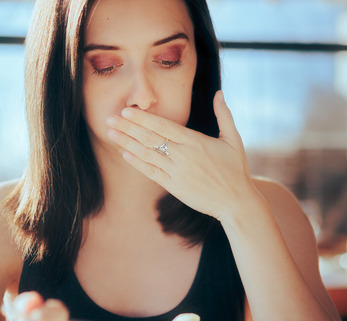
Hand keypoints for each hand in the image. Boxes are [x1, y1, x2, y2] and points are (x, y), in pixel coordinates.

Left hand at [106, 90, 257, 221]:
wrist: (236, 202)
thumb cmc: (236, 170)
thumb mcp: (233, 139)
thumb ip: (224, 115)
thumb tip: (219, 93)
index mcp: (195, 141)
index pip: (163, 126)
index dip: (143, 118)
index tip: (127, 111)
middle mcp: (183, 155)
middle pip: (150, 138)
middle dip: (128, 127)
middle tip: (109, 118)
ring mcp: (177, 171)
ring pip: (147, 154)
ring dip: (127, 143)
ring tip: (111, 133)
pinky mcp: (174, 187)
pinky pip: (152, 172)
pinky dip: (138, 163)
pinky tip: (125, 154)